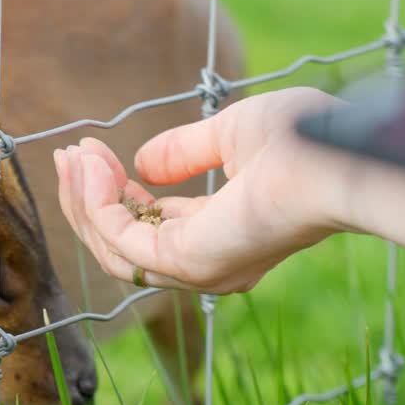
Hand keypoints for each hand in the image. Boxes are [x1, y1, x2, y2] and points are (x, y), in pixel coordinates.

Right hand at [53, 87, 352, 294]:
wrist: (336, 156)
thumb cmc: (302, 142)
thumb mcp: (231, 135)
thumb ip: (185, 150)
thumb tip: (140, 163)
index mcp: (219, 237)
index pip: (146, 228)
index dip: (110, 191)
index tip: (89, 152)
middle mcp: (205, 264)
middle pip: (119, 245)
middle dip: (85, 199)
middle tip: (68, 153)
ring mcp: (196, 269)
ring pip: (112, 247)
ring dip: (83, 200)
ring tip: (74, 154)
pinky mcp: (187, 261)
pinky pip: (120, 239)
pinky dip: (97, 203)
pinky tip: (93, 166)